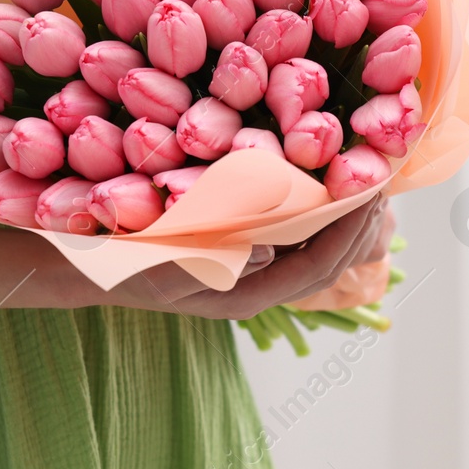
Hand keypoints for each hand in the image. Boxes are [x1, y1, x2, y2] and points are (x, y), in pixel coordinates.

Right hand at [99, 195, 389, 320]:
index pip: (317, 265)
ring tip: (362, 173)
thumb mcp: (162, 261)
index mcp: (245, 295)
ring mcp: (246, 269)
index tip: (373, 193)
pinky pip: (288, 229)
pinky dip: (310, 204)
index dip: (350, 231)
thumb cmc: (120, 262)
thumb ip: (211, 260)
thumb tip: (268, 248)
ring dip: (338, 212)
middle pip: (325, 258)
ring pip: (311, 244)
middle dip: (356, 221)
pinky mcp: (235, 248)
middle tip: (383, 178)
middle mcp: (254, 285)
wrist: (84, 263)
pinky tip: (317, 174)